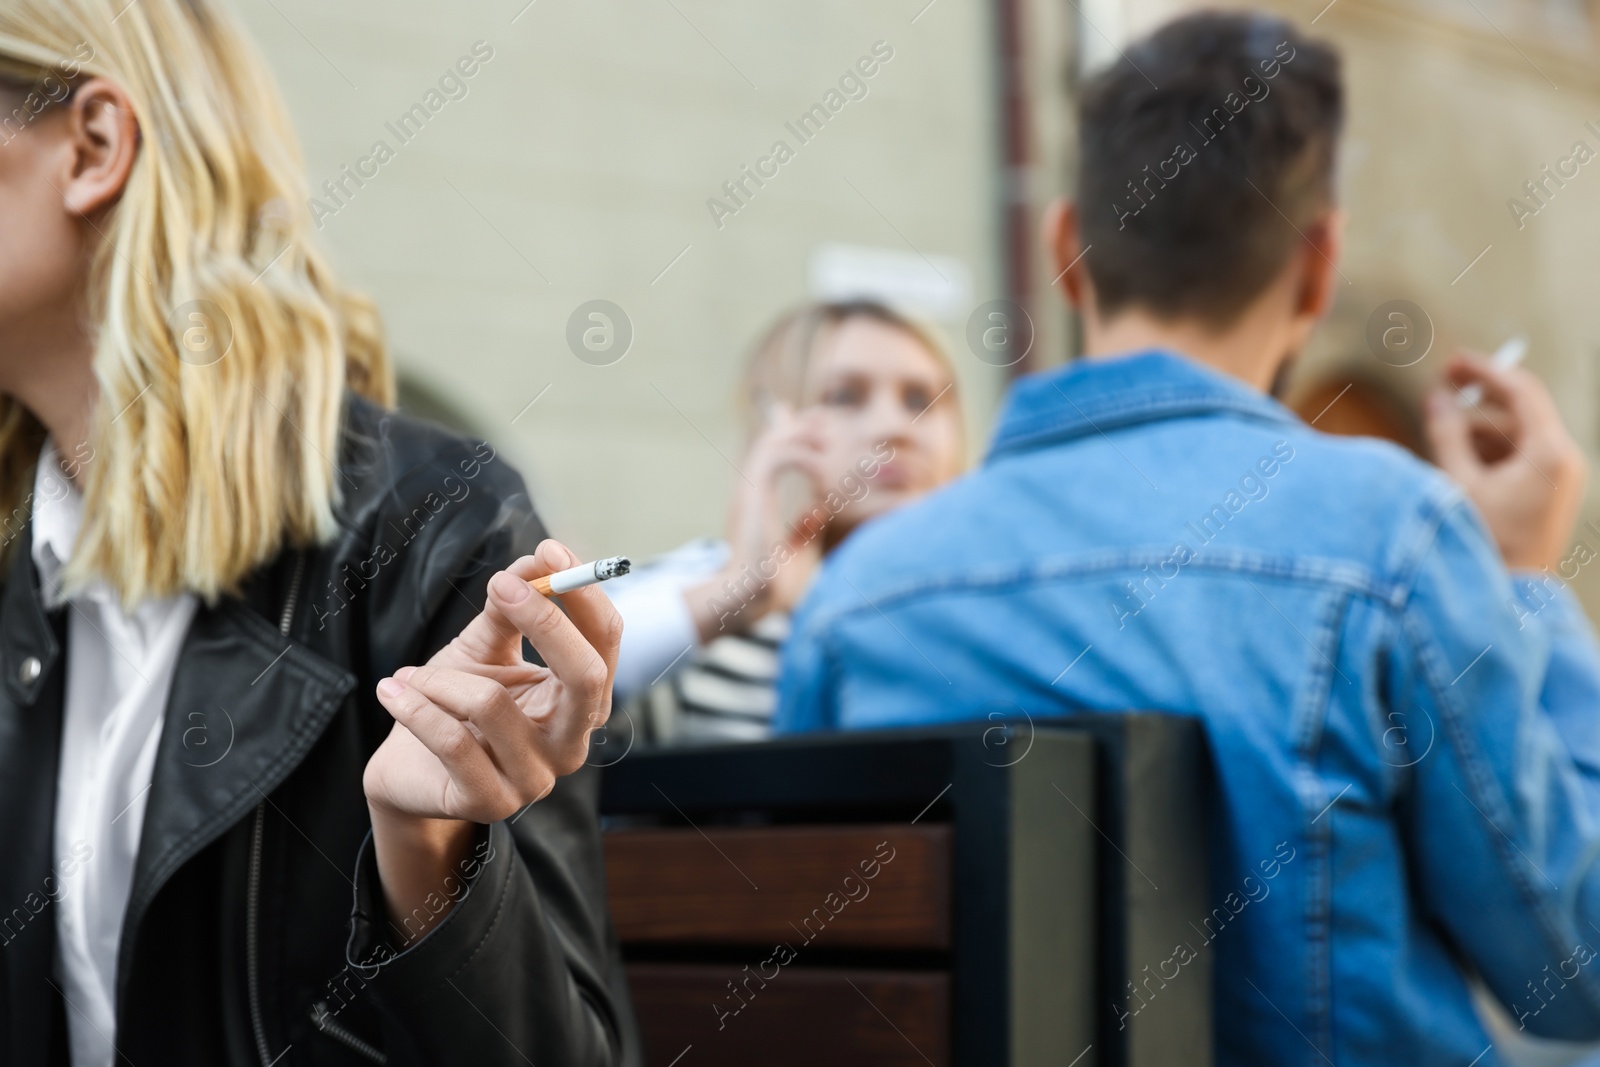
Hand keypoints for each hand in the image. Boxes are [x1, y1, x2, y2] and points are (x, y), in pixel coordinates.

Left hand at [362, 540, 619, 941]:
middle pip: (584, 677)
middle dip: (545, 622)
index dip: (584, 595)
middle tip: (499, 586)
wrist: (408, 770)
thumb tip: (539, 559)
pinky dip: (416, 708)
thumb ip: (510, 607)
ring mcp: (535, 779)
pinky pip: (452, 742)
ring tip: (413, 675)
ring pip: (493, 705)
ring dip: (441, 679)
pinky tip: (394, 692)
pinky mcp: (490, 803)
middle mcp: (570, 742)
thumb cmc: (453, 704)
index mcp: (580, 701)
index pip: (605, 643)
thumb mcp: (484, 648)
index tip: (550, 551)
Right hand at [688, 404, 829, 640]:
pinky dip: (801, 456)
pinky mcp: (754, 496)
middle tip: (823, 419)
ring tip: (826, 438)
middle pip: (768, 441)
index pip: (769, 456)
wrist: (754, 598)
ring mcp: (749, 492)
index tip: (816, 426)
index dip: (790, 435)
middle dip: (796, 425)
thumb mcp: (796, 550)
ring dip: (800, 435)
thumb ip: (805, 529)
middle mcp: (749, 492)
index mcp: (756, 503)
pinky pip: (776, 457)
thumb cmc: (774, 584)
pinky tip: (821, 470)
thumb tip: (818, 511)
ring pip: (770, 442)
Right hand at [1425, 352, 1586, 571]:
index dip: (1484, 372)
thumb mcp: (1458, 482)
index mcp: (1549, 453)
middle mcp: (1562, 460)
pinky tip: (1458, 462)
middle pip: (1519, 412)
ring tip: (1441, 439)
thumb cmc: (1485, 542)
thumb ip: (1447, 434)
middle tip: (1443, 384)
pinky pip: (1519, 458)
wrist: (1509, 597)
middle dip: (1480, 401)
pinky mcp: (1549, 492)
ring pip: (1516, 435)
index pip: (1521, 392)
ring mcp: (1559, 477)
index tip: (1452, 362)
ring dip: (1478, 431)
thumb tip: (1436, 397)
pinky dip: (1489, 453)